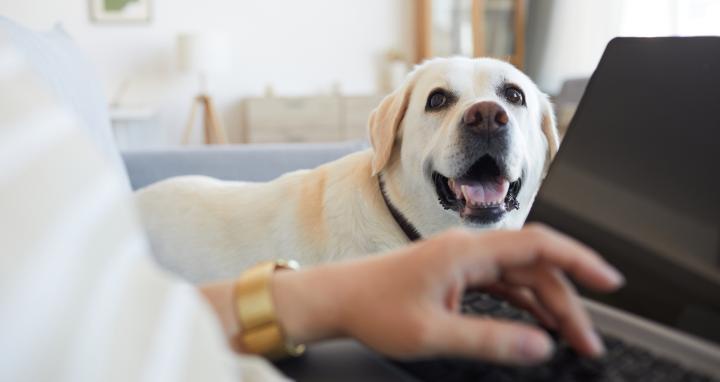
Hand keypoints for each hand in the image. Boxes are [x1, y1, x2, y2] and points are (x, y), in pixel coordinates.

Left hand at [271, 224, 623, 364]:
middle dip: (568, 302)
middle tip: (589, 340)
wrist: (337, 298)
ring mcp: (463, 261)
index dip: (579, 260)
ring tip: (572, 338)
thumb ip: (489, 339)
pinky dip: (525, 303)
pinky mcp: (456, 274)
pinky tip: (539, 323)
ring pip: (521, 278)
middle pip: (535, 268)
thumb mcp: (434, 333)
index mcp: (467, 252)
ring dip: (549, 305)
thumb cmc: (373, 308)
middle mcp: (469, 250)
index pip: (538, 245)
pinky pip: (502, 285)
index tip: (609, 281)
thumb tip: (539, 346)